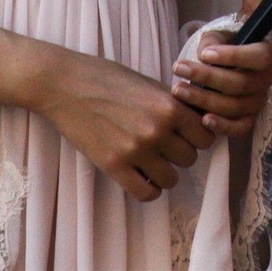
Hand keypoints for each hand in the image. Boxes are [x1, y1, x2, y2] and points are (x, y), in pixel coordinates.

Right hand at [36, 48, 213, 202]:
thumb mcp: (149, 83)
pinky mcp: (114, 166)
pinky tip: (142, 177)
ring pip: (171, 179)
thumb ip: (174, 103)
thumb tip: (198, 119)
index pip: (206, 136)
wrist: (65, 84)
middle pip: (190, 158)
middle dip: (181, 153)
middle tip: (166, 147)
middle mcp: (157, 130)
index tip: (187, 135)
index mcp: (169, 106)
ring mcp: (136, 150)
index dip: (198, 136)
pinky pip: (145, 193)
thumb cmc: (107, 78)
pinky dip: (149, 189)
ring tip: (153, 162)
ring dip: (165, 172)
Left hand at [170, 33, 271, 138]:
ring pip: (235, 105)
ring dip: (204, 99)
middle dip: (207, 77)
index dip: (233, 56)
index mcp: (263, 56)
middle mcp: (264, 81)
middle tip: (179, 69)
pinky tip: (204, 120)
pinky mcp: (248, 120)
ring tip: (178, 90)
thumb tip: (204, 56)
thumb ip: (211, 42)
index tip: (203, 55)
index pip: (259, 57)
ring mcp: (257, 102)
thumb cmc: (218, 50)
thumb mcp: (215, 38)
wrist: (219, 70)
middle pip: (240, 83)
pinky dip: (223, 126)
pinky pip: (240, 128)